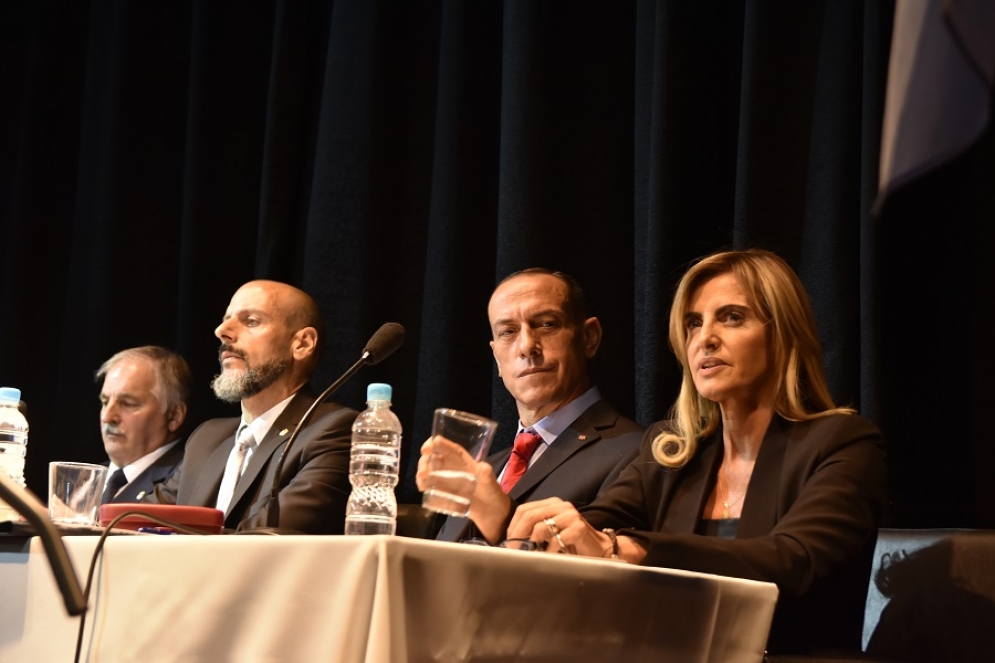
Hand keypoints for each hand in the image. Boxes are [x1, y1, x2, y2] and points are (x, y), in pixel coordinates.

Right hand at [416, 436, 512, 542]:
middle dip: (427, 460)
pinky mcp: (445, 495)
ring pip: (431, 472)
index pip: (451, 450)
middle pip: (437, 460)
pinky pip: (432, 488)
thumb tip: (484, 468)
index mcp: (466, 463)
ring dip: (423, 473)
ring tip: (421, 479)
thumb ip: (487, 475)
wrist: (492, 515)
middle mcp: (455, 470)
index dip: (441, 444)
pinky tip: (422, 488)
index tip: (431, 444)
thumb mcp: (490, 482)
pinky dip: (425, 486)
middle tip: (423, 468)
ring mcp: (449, 482)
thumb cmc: (492, 494)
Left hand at [507, 497, 647, 561]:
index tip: (509, 543)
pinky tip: (550, 557)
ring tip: (532, 555)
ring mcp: (570, 515)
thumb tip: (512, 541)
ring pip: (540, 527)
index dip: (513, 527)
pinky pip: (556, 539)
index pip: (524, 510)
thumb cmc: (572, 543)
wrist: (600, 549)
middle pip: (529, 516)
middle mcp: (560, 505)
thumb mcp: (551, 532)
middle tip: (515, 551)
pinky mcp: (579, 528)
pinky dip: (549, 551)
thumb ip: (535, 530)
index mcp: (551, 504)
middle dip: (518, 536)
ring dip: (532, 545)